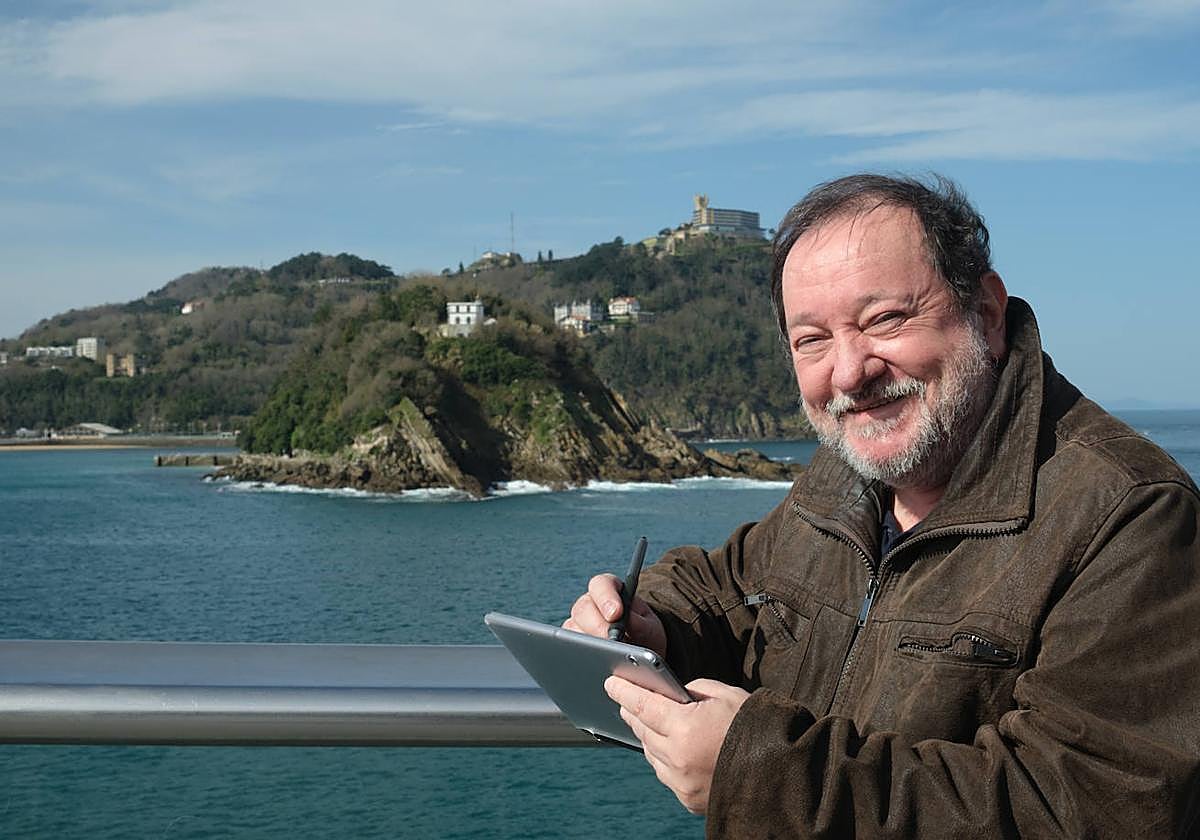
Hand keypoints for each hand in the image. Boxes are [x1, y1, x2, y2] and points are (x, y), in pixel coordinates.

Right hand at [563, 573, 666, 657]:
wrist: (640, 656)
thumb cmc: (644, 635)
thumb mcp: (650, 628)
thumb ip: (641, 623)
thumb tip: (629, 620)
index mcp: (610, 590)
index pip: (601, 585)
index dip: (606, 597)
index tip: (616, 614)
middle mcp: (589, 605)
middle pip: (583, 608)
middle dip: (598, 626)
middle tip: (611, 642)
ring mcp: (577, 625)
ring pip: (573, 630)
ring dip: (589, 644)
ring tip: (607, 658)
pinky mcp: (570, 645)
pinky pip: (568, 649)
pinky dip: (581, 657)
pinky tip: (596, 667)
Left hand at [605, 676, 749, 814]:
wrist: (781, 773)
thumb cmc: (756, 727)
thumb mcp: (725, 695)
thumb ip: (692, 691)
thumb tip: (672, 694)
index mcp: (686, 727)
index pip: (643, 705)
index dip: (625, 691)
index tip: (611, 683)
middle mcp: (678, 757)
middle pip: (643, 730)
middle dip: (632, 712)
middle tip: (624, 699)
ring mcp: (682, 782)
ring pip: (650, 753)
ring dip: (645, 735)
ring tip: (643, 721)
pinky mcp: (688, 799)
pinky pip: (665, 774)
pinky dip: (661, 757)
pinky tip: (663, 746)